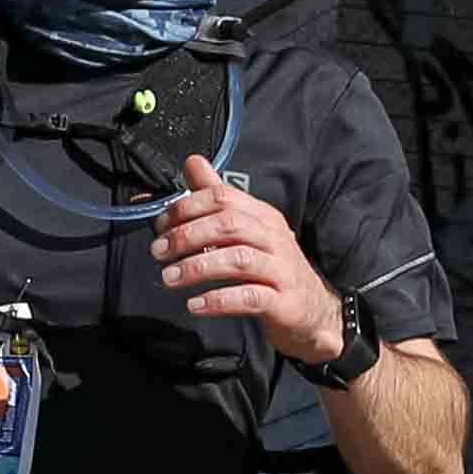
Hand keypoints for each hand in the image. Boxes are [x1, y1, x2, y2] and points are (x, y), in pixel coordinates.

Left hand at [150, 151, 340, 363]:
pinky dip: (219, 300)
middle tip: (158, 251)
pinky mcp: (283, 302)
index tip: (161, 226)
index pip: (222, 197)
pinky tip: (195, 304)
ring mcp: (281, 270)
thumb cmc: (273, 268)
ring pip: (238, 260)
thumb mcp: (247, 228)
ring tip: (169, 277)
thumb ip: (219, 197)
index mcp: (263, 216)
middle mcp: (274, 237)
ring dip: (198, 267)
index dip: (186, 208)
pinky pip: (250, 297)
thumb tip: (193, 163)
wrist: (314, 310)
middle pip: (228, 225)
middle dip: (187, 235)